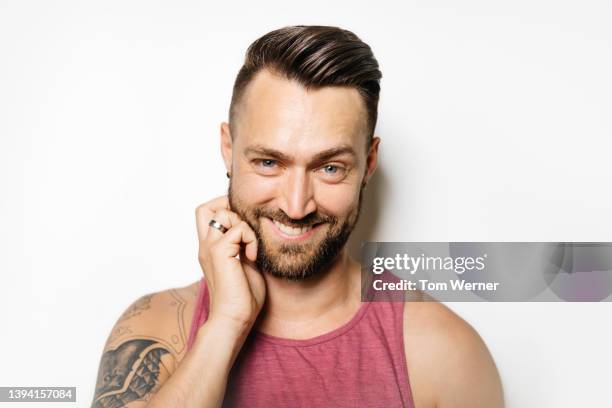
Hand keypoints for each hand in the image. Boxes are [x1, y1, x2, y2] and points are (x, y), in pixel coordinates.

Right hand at [195, 196, 265, 333]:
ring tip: (251, 246)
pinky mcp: (220, 253)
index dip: (225, 210)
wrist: (234, 319)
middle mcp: (206, 245)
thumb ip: (245, 247)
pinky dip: (250, 237)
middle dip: (228, 207)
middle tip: (246, 228)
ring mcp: (210, 248)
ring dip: (243, 223)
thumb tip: (258, 232)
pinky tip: (252, 257)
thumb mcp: (246, 265)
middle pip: (205, 208)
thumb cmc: (243, 298)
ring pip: (222, 212)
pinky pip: (238, 228)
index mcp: (211, 249)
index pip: (207, 215)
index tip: (245, 226)